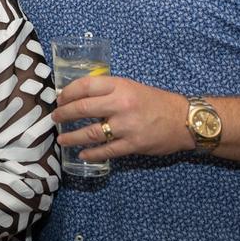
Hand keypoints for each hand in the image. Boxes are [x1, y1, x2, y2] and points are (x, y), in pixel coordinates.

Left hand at [55, 75, 189, 159]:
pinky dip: (91, 153)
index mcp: (119, 86)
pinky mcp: (133, 144)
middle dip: (64, 114)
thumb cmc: (155, 101)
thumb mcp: (131, 87)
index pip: (85, 86)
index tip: (59, 99)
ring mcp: (126, 126)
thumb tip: (79, 97)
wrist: (185, 120)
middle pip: (82, 108)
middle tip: (55, 118)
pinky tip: (82, 154)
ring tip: (61, 139)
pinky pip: (107, 150)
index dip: (68, 93)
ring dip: (72, 137)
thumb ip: (108, 91)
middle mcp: (121, 104)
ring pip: (90, 133)